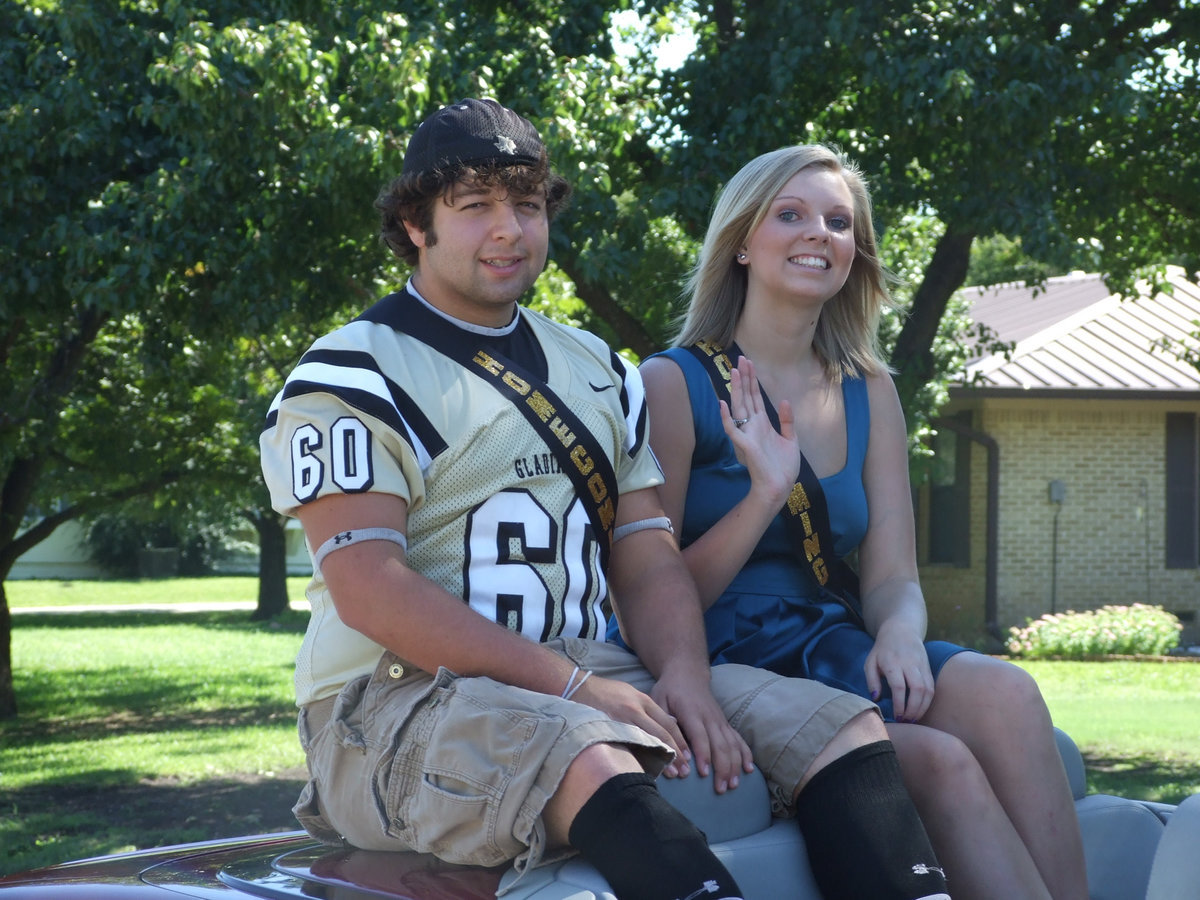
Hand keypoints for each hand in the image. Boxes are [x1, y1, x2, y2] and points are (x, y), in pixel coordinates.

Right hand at [569, 674, 693, 776]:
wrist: (576, 687)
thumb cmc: (604, 693)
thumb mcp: (629, 693)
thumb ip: (646, 709)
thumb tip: (667, 723)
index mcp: (642, 700)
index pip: (668, 723)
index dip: (680, 741)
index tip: (688, 756)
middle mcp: (634, 709)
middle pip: (662, 733)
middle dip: (675, 753)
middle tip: (684, 771)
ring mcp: (621, 719)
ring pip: (648, 742)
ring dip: (661, 759)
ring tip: (671, 774)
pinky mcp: (608, 728)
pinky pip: (627, 746)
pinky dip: (638, 759)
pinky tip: (645, 770)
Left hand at [650, 670, 754, 792]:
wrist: (687, 673)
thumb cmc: (669, 690)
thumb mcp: (659, 702)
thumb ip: (664, 724)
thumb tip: (670, 749)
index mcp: (691, 712)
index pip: (699, 736)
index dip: (703, 754)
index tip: (704, 774)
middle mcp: (709, 717)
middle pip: (720, 744)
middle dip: (722, 768)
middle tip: (720, 789)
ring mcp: (720, 720)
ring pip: (732, 744)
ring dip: (734, 765)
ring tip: (733, 785)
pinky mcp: (725, 723)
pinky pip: (738, 739)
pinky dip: (745, 754)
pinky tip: (748, 769)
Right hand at [721, 357, 799, 507]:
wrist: (780, 487)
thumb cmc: (783, 467)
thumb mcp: (791, 439)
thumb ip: (787, 420)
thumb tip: (784, 400)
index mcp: (763, 424)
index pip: (755, 397)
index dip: (753, 380)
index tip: (750, 363)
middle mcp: (753, 426)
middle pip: (746, 397)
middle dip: (745, 378)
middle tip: (741, 358)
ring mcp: (747, 435)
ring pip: (739, 408)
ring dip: (736, 390)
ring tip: (735, 372)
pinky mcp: (745, 446)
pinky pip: (732, 430)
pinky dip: (726, 418)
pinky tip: (723, 404)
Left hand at [863, 623, 934, 722]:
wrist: (901, 630)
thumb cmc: (882, 650)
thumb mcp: (870, 662)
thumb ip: (871, 681)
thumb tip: (875, 698)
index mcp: (892, 662)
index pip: (899, 686)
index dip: (899, 704)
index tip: (896, 716)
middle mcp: (909, 664)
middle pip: (917, 689)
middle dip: (913, 709)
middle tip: (906, 721)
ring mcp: (921, 665)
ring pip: (928, 689)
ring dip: (922, 707)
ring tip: (913, 719)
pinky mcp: (928, 668)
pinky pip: (932, 687)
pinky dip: (928, 701)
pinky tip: (920, 710)